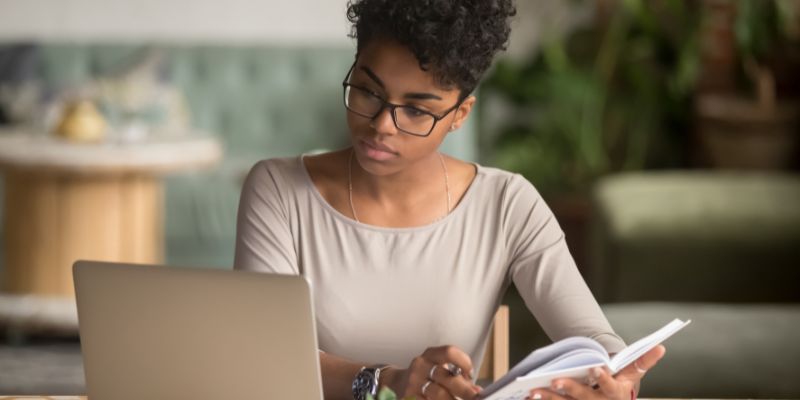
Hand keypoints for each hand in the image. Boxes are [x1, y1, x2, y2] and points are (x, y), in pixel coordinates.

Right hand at [383, 345, 482, 399]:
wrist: (396, 384)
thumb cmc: (425, 377)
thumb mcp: (437, 367)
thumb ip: (456, 375)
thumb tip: (477, 391)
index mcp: (430, 355)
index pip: (449, 352)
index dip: (463, 361)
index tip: (470, 374)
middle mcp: (420, 366)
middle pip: (445, 376)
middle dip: (464, 389)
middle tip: (476, 397)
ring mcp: (413, 384)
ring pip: (438, 393)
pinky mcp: (408, 397)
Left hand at [528, 345, 665, 399]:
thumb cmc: (621, 385)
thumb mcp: (632, 375)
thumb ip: (643, 361)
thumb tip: (661, 347)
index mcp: (616, 394)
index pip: (610, 387)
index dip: (603, 379)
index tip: (595, 368)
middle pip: (584, 398)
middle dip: (571, 389)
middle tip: (557, 379)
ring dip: (550, 398)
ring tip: (535, 389)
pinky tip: (530, 396)